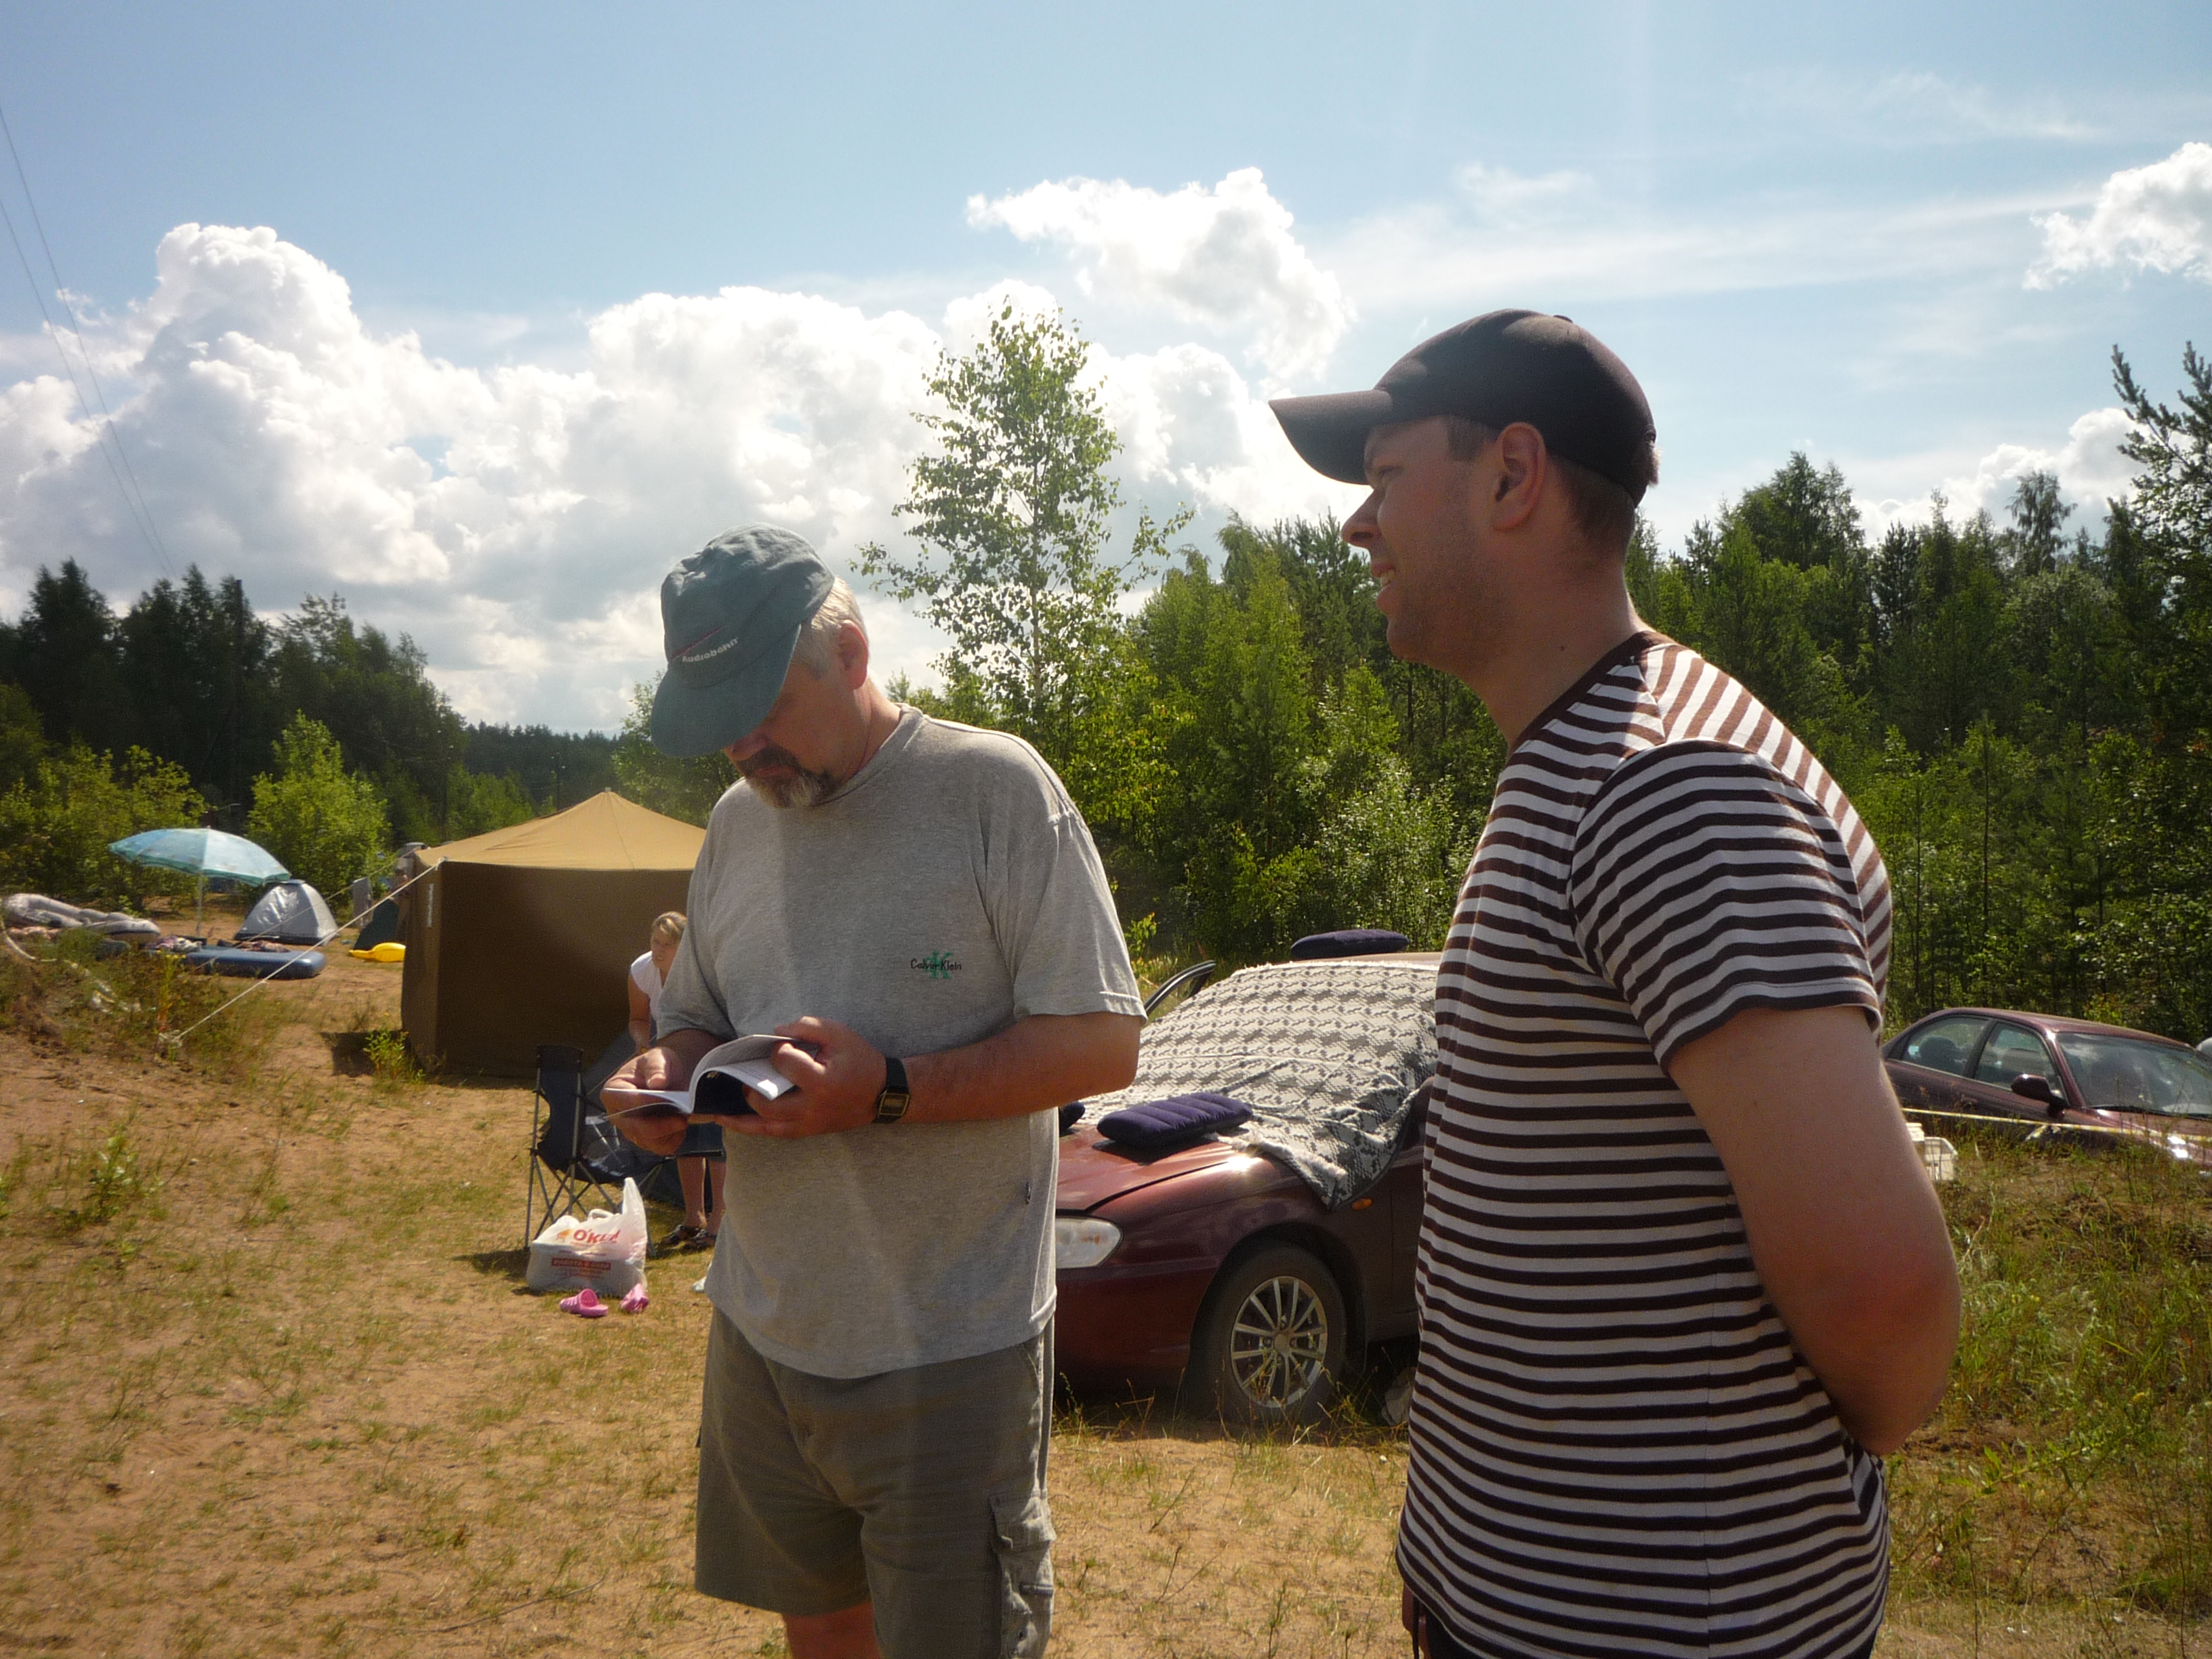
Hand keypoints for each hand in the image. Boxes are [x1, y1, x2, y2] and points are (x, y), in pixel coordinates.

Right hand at [602, 1044, 697, 1156]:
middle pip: (636, 1128)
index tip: (665, 1099)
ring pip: (648, 1142)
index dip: (645, 1102)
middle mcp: (618, 1115)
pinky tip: (680, 1128)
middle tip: (681, 1119)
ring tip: (682, 1119)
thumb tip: (657, 1082)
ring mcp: (631, 1130)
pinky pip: (660, 1147)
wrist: (669, 1077)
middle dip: (660, 1126)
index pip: (626, 1101)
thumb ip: (656, 1068)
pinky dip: (673, 1140)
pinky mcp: (646, 1139)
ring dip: (668, 1133)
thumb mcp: (657, 1058)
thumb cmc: (657, 1067)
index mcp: (613, 1092)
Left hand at [718, 1015, 884, 1138]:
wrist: (883, 1093)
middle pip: (766, 1102)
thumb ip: (807, 1026)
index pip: (784, 1063)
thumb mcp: (840, 1033)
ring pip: (765, 1127)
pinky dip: (753, 1129)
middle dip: (751, 1085)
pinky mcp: (807, 1131)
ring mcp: (808, 1124)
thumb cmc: (861, 1060)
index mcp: (820, 1081)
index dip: (778, 1050)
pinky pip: (774, 1134)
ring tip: (719, 1111)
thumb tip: (776, 1032)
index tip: (783, 1045)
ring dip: (740, 1118)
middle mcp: (811, 1107)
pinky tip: (736, 1122)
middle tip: (747, 1073)